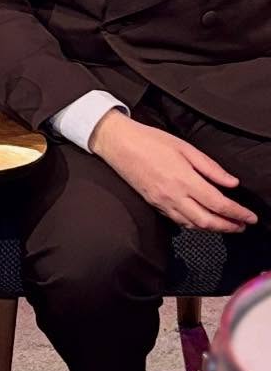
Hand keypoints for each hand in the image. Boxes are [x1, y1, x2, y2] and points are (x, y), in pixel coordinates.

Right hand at [91, 113, 258, 233]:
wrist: (119, 144)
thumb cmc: (150, 141)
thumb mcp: (186, 148)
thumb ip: (210, 168)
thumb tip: (232, 183)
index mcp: (184, 180)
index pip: (218, 204)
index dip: (238, 213)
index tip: (250, 218)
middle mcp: (174, 196)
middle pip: (207, 222)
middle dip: (228, 227)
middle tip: (242, 226)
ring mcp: (162, 203)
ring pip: (192, 225)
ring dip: (212, 229)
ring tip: (226, 226)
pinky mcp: (154, 204)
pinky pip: (178, 221)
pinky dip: (194, 224)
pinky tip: (202, 220)